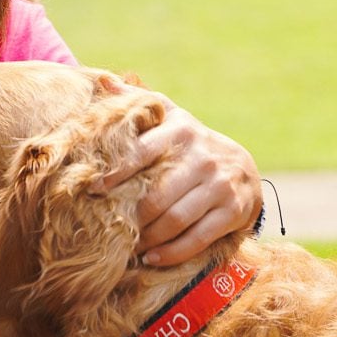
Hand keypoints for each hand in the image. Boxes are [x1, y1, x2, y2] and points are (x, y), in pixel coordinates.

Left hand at [98, 97, 260, 266]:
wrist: (242, 167)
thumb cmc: (190, 144)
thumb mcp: (169, 118)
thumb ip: (137, 100)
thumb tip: (103, 78)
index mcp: (180, 130)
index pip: (142, 152)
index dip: (116, 173)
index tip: (95, 190)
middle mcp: (202, 156)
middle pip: (156, 196)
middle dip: (131, 218)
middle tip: (112, 230)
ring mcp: (220, 185)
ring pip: (175, 220)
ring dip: (148, 240)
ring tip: (130, 248)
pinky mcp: (232, 211)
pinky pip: (197, 238)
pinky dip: (171, 253)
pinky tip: (152, 258)